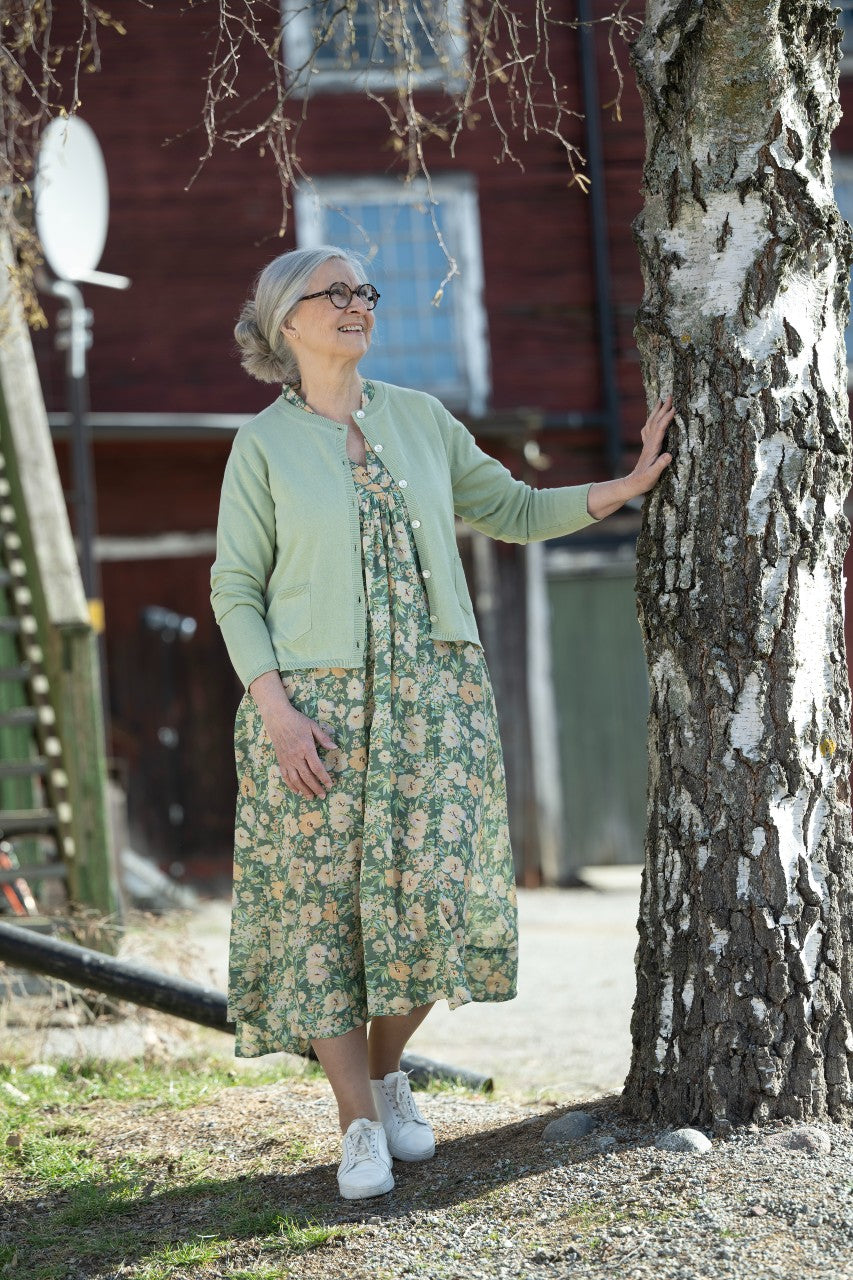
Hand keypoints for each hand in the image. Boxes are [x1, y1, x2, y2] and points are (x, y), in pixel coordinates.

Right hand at [248, 670, 336, 799]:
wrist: (277, 718)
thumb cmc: (297, 721)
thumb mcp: (313, 726)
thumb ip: (324, 738)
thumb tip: (335, 747)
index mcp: (306, 748)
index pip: (317, 768)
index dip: (324, 778)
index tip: (330, 785)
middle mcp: (296, 757)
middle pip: (307, 777)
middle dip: (315, 788)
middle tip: (323, 796)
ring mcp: (287, 760)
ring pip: (295, 779)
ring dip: (304, 790)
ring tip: (311, 797)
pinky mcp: (280, 760)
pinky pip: (285, 776)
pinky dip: (291, 785)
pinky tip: (296, 791)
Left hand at [586, 394, 674, 520]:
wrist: (631, 485)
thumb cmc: (643, 482)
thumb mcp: (653, 476)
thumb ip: (660, 466)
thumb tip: (669, 455)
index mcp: (652, 448)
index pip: (660, 429)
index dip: (666, 419)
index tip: (674, 408)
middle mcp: (649, 444)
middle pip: (655, 422)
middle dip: (662, 408)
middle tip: (669, 396)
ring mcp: (647, 445)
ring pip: (651, 423)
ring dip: (656, 411)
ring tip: (660, 401)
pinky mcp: (647, 448)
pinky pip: (648, 430)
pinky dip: (652, 421)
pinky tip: (652, 419)